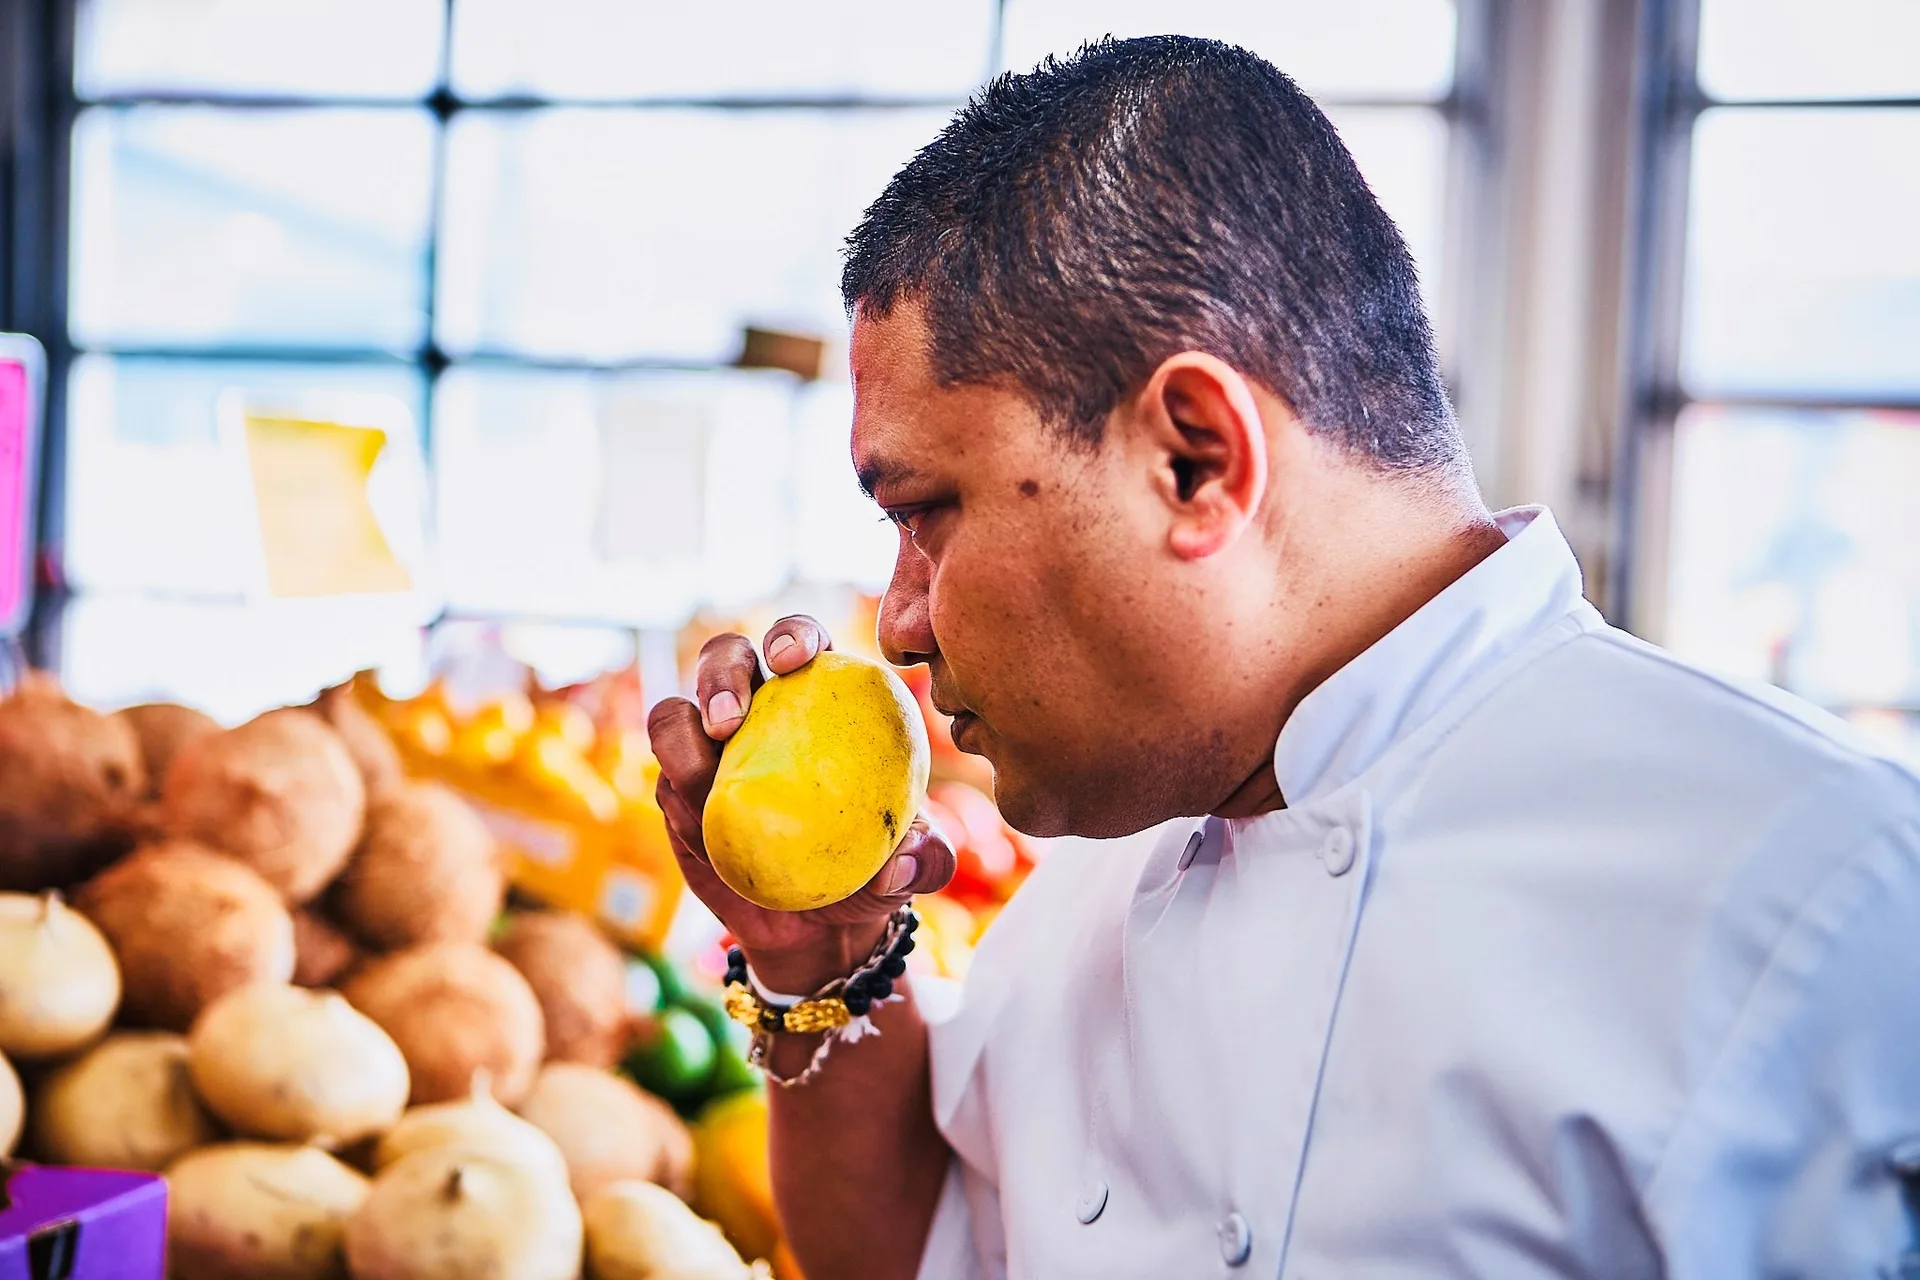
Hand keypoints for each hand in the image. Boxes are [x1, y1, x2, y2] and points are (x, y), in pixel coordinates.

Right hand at [647, 615, 954, 992]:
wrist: (818, 924)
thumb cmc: (875, 870)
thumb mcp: (917, 866)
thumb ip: (926, 859)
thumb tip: (902, 865)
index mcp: (822, 697)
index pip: (805, 642)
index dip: (794, 635)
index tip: (794, 661)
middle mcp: (760, 710)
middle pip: (727, 657)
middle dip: (721, 672)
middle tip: (729, 719)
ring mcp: (711, 749)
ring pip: (677, 712)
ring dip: (682, 734)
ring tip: (702, 778)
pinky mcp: (678, 792)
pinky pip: (665, 779)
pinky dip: (675, 793)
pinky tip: (699, 822)